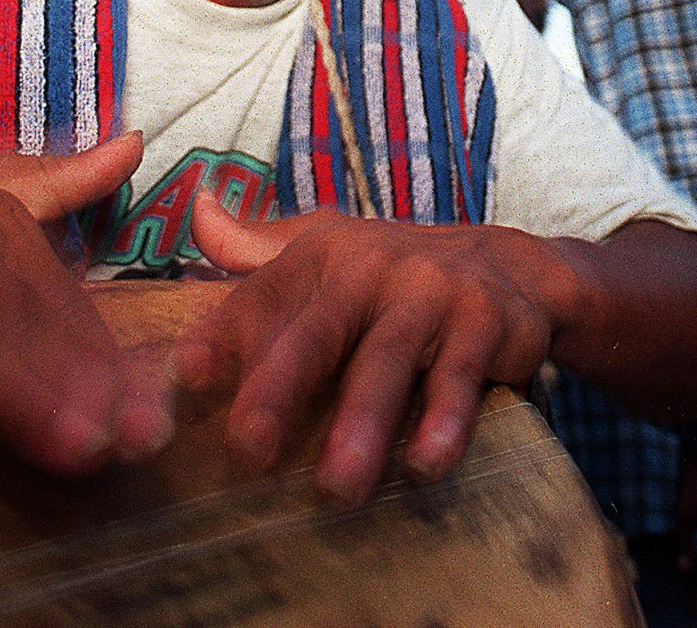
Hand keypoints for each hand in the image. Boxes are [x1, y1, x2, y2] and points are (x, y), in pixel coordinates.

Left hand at [174, 190, 582, 503]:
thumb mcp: (328, 249)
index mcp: (322, 253)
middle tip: (249, 448)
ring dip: (362, 421)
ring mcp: (430, 290)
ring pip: (388, 359)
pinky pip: (460, 375)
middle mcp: (371, 265)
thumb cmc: (394, 276)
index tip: (186, 377)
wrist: (509, 265)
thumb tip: (200, 212)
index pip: (263, 296)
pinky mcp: (482, 319)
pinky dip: (445, 418)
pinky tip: (427, 461)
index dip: (223, 335)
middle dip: (280, 387)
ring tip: (338, 483)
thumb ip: (256, 247)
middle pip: (318, 331)